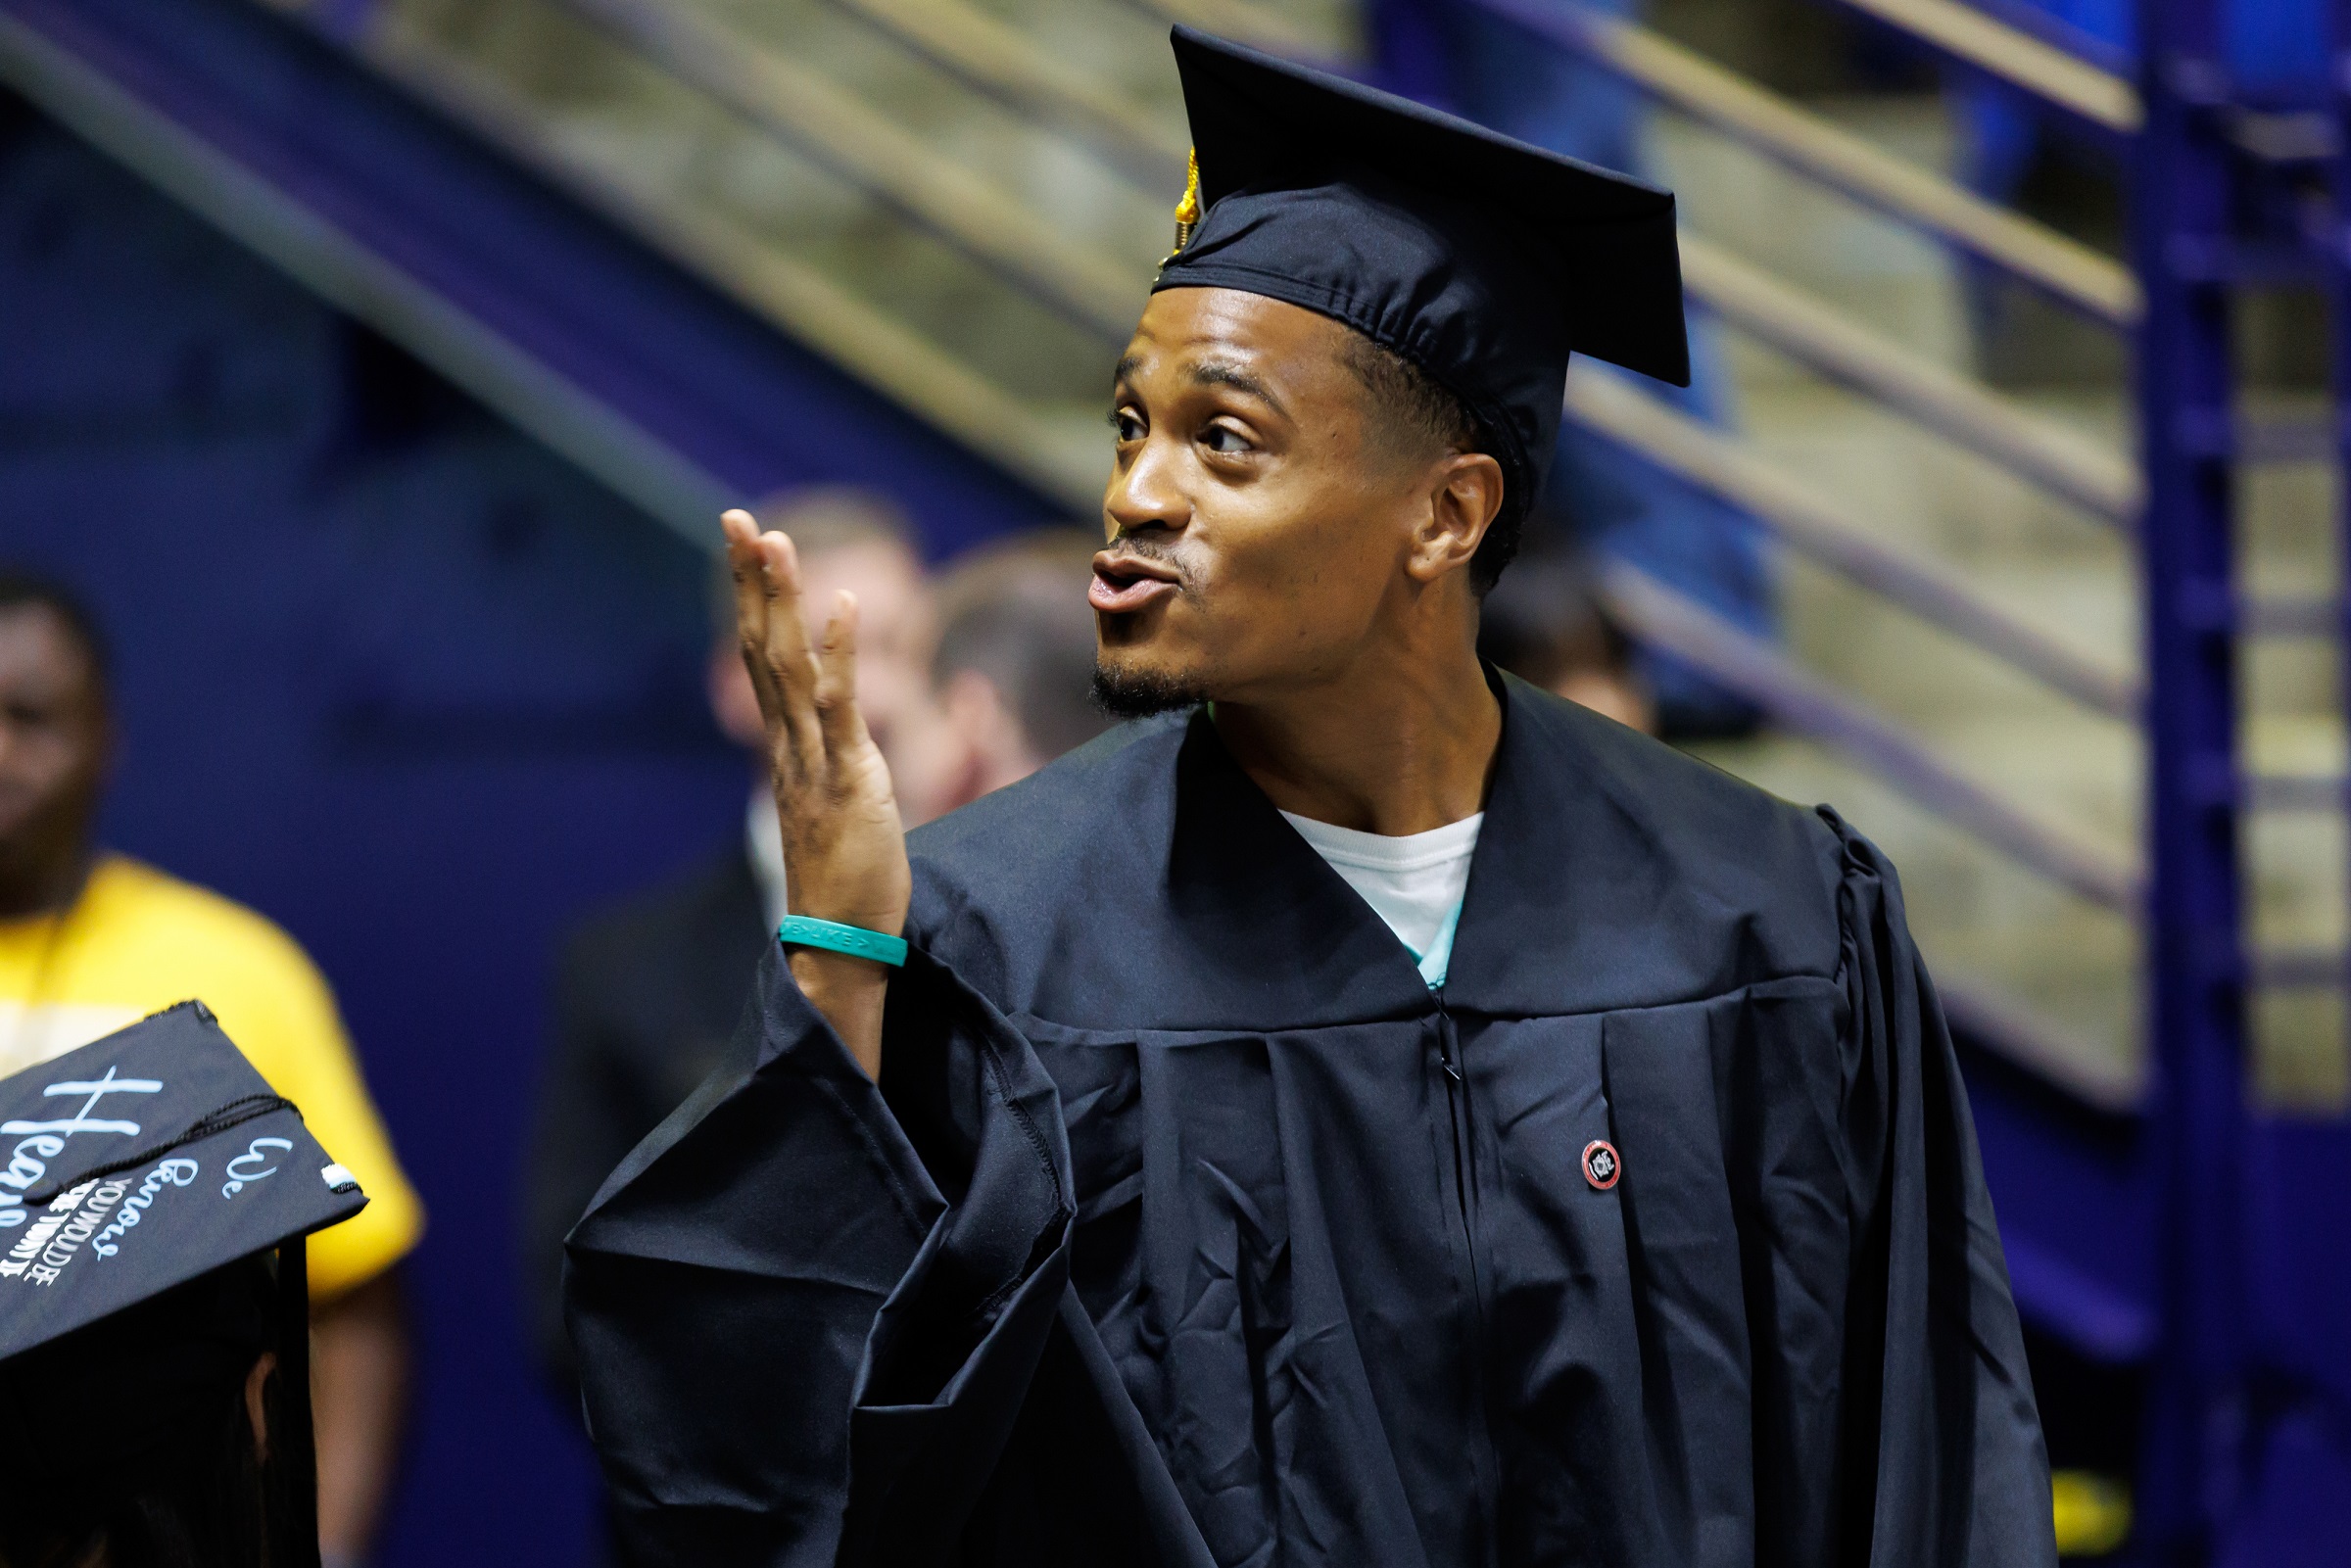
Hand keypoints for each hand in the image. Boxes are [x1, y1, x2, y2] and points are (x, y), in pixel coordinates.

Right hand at [724, 508, 908, 1074]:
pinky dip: (839, 653)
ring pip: (788, 667)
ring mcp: (813, 762)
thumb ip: (828, 765)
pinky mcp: (849, 780)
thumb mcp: (836, 805)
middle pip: (761, 650)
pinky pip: (839, 707)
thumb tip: (831, 740)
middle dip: (751, 582)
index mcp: (787, 749)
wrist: (838, 944)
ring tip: (776, 540)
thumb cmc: (845, 880)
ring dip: (782, 601)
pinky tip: (842, 603)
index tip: (746, 544)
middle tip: (738, 518)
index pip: (762, 661)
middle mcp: (789, 747)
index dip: (752, 600)